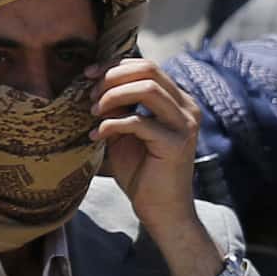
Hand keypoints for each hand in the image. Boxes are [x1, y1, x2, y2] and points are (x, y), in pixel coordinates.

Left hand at [94, 61, 213, 275]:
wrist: (161, 210)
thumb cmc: (143, 172)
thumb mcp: (127, 132)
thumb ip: (120, 107)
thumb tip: (95, 82)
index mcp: (178, 101)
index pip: (148, 66)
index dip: (115, 65)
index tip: (89, 76)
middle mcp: (187, 108)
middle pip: (149, 69)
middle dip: (112, 77)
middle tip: (90, 96)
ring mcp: (185, 124)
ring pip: (147, 88)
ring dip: (113, 96)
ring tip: (93, 112)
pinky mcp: (175, 143)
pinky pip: (138, 121)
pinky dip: (111, 125)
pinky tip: (97, 136)